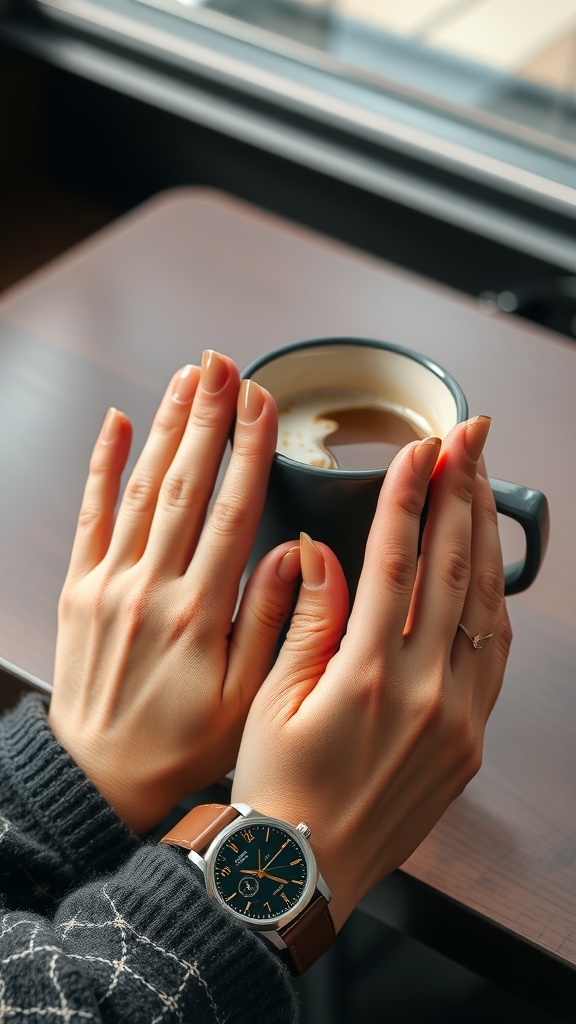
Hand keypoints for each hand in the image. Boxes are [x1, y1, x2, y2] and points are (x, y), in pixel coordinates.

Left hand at [49, 352, 301, 833]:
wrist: (99, 776)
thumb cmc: (181, 744)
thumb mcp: (244, 700)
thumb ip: (274, 625)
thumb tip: (296, 558)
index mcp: (198, 613)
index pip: (230, 513)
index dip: (249, 453)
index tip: (262, 403)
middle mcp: (152, 587)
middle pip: (184, 486)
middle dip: (207, 419)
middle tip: (224, 364)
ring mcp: (110, 582)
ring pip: (141, 489)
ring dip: (165, 428)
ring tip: (188, 377)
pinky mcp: (80, 587)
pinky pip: (91, 515)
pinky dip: (103, 466)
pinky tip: (119, 423)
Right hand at [232, 417, 511, 930]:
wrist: (303, 871)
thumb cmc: (275, 788)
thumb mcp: (271, 698)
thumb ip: (305, 618)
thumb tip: (320, 551)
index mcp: (363, 677)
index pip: (396, 562)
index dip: (408, 497)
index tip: (420, 448)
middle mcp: (421, 693)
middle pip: (451, 569)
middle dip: (462, 493)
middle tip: (470, 438)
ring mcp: (456, 718)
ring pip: (484, 606)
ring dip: (484, 538)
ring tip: (482, 483)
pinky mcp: (470, 741)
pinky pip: (495, 655)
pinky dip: (495, 602)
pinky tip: (488, 566)